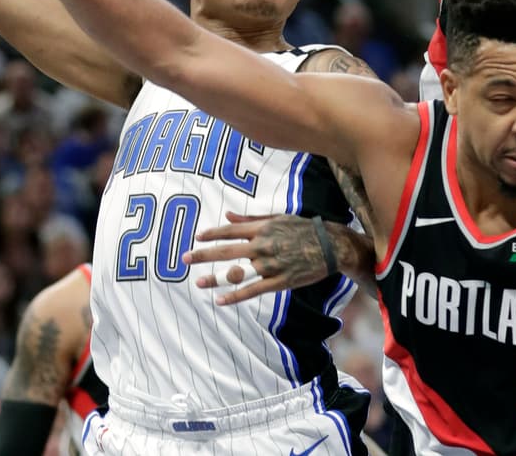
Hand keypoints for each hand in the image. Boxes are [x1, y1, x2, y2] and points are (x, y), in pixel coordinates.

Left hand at [183, 212, 331, 304]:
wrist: (330, 246)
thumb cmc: (303, 229)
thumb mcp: (277, 217)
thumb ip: (250, 219)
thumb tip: (227, 216)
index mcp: (262, 228)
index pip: (230, 231)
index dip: (212, 234)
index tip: (197, 237)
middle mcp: (263, 246)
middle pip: (226, 251)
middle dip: (203, 255)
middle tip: (184, 258)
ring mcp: (270, 265)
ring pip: (237, 273)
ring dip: (215, 278)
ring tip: (198, 282)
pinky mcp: (279, 281)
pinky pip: (253, 291)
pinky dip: (235, 296)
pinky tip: (220, 300)